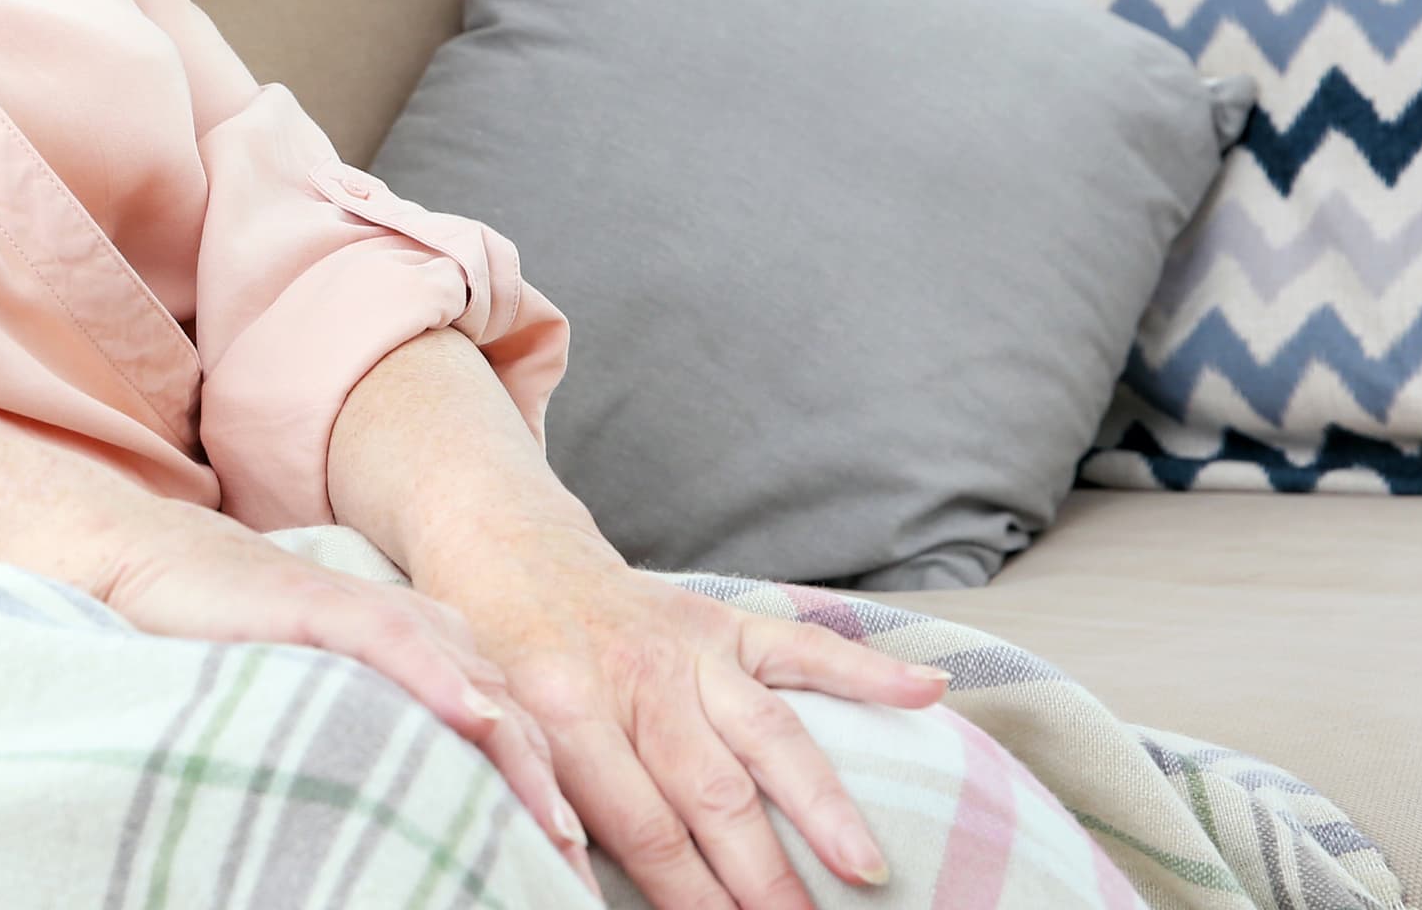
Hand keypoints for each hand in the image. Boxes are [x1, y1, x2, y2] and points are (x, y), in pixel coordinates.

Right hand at [71, 500, 586, 873]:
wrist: (158, 568)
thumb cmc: (239, 650)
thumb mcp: (334, 709)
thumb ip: (392, 747)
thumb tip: (430, 834)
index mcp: (435, 659)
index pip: (518, 743)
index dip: (551, 812)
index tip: (570, 883)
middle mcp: (426, 637)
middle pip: (517, 728)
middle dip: (552, 808)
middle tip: (574, 884)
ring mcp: (382, 619)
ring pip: (477, 694)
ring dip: (523, 768)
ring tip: (555, 839)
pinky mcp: (327, 606)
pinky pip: (401, 644)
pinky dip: (444, 683)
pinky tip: (476, 722)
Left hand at [416, 521, 947, 909]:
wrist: (505, 547)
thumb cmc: (497, 654)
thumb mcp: (493, 721)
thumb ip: (541, 793)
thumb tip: (575, 879)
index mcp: (567, 707)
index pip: (642, 825)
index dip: (688, 895)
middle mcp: (637, 674)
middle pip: (713, 793)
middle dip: (761, 876)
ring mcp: (690, 645)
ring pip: (768, 731)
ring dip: (821, 804)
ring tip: (867, 867)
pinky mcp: (723, 620)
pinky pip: (804, 644)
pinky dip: (869, 667)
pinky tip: (928, 691)